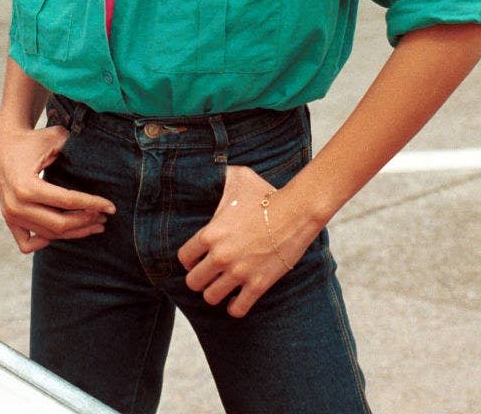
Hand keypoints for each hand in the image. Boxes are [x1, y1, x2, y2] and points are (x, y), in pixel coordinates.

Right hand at [0, 122, 115, 253]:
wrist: (4, 144)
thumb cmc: (34, 139)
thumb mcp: (56, 138)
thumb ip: (76, 151)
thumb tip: (102, 167)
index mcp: (27, 186)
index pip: (68, 202)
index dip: (92, 204)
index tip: (111, 207)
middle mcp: (16, 205)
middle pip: (60, 224)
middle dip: (86, 221)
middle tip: (104, 217)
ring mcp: (10, 215)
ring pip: (48, 234)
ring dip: (74, 232)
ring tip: (94, 225)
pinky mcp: (8, 219)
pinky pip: (27, 243)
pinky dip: (44, 243)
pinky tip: (61, 234)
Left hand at [178, 165, 317, 317]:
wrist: (296, 211)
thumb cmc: (267, 194)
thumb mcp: (238, 179)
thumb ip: (219, 179)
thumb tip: (209, 170)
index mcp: (211, 233)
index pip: (184, 258)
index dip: (189, 260)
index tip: (196, 259)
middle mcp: (221, 256)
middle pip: (194, 282)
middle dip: (199, 279)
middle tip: (209, 275)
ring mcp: (239, 272)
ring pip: (211, 298)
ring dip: (215, 293)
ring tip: (222, 287)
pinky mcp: (258, 284)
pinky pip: (238, 309)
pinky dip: (235, 307)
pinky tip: (238, 299)